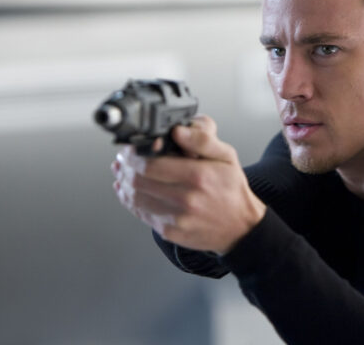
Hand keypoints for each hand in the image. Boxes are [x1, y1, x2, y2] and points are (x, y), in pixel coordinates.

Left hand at [111, 115, 265, 253]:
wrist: (241, 227)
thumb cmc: (231, 189)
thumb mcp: (226, 156)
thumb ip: (202, 139)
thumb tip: (178, 130)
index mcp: (198, 175)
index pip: (150, 164)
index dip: (133, 155)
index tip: (130, 149)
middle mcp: (186, 199)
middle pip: (137, 181)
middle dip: (125, 167)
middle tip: (123, 159)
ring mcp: (177, 218)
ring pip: (135, 198)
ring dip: (123, 184)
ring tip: (122, 173)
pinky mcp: (171, 231)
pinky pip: (142, 214)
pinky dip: (131, 202)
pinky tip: (129, 192)